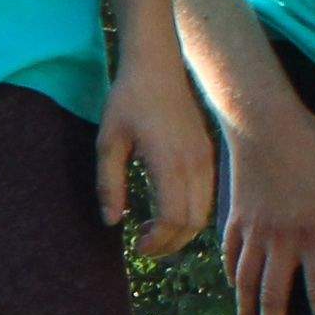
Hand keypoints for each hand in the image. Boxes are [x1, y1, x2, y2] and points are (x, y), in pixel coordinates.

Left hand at [96, 43, 215, 260]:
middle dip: (169, 244)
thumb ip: (108, 184)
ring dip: (180, 232)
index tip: (136, 245)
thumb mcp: (108, 143)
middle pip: (192, 223)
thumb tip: (112, 222)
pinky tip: (164, 212)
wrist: (157, 67)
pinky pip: (206, 197)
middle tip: (143, 247)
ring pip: (203, 213)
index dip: (157, 241)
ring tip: (152, 233)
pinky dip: (189, 214)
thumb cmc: (127, 102)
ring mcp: (204, 158)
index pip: (173, 218)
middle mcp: (194, 163)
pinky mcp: (207, 154)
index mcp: (169, 161)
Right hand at [221, 103, 314, 314]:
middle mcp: (281, 242)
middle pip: (274, 300)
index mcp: (314, 234)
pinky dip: (232, 276)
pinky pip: (231, 257)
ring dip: (247, 313)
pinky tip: (234, 288)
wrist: (264, 123)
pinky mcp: (236, 220)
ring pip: (246, 284)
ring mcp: (255, 233)